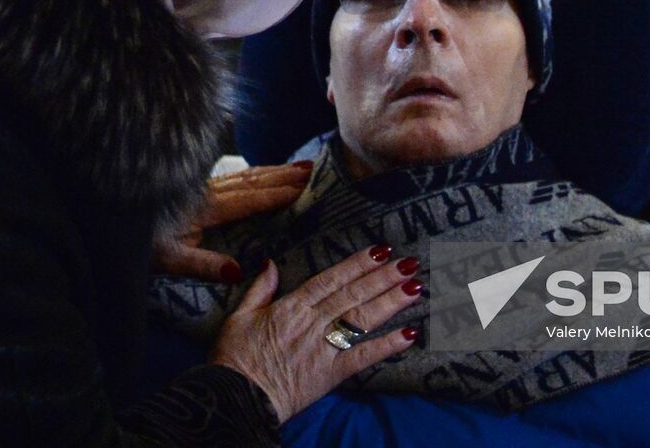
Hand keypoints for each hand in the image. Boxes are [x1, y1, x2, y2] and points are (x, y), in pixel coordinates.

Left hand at [152, 163, 311, 281]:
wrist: (113, 223)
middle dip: (284, 175)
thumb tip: (239, 271)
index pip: (249, 199)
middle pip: (252, 180)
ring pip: (246, 175)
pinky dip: (256, 173)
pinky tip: (263, 172)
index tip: (304, 186)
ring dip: (274, 171)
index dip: (277, 193)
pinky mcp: (198, 188)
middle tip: (312, 169)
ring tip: (299, 166)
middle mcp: (208, 193)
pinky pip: (235, 177)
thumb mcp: (169, 261)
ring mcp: (204, 187)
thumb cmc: (142, 245)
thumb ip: (204, 265)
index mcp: (206, 209)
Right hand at [210, 246, 423, 423]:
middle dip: (384, 277)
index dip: (358, 263)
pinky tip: (409, 335)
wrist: (235, 399)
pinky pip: (363, 357)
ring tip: (415, 287)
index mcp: (291, 306)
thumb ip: (260, 288)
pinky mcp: (331, 374)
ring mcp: (324, 348)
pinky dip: (387, 346)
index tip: (381, 250)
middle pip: (354, 294)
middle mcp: (312, 322)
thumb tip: (270, 262)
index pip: (331, 279)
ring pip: (362, 319)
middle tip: (410, 262)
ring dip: (391, 302)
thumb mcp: (239, 316)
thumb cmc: (234, 359)